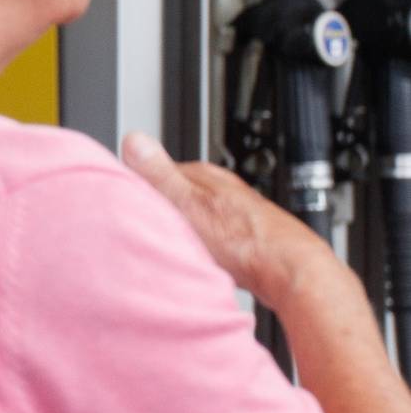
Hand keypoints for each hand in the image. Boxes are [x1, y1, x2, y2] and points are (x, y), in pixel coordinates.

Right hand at [120, 132, 331, 304]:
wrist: (287, 273)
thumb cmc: (244, 242)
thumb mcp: (188, 204)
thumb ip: (159, 174)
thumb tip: (134, 139)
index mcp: (203, 175)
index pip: (154, 173)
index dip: (137, 192)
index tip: (126, 209)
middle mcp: (220, 190)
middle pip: (173, 197)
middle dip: (157, 214)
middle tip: (146, 235)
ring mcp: (233, 213)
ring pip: (190, 218)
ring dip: (177, 233)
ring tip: (170, 250)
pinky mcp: (241, 237)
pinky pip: (205, 238)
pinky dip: (195, 247)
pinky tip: (196, 260)